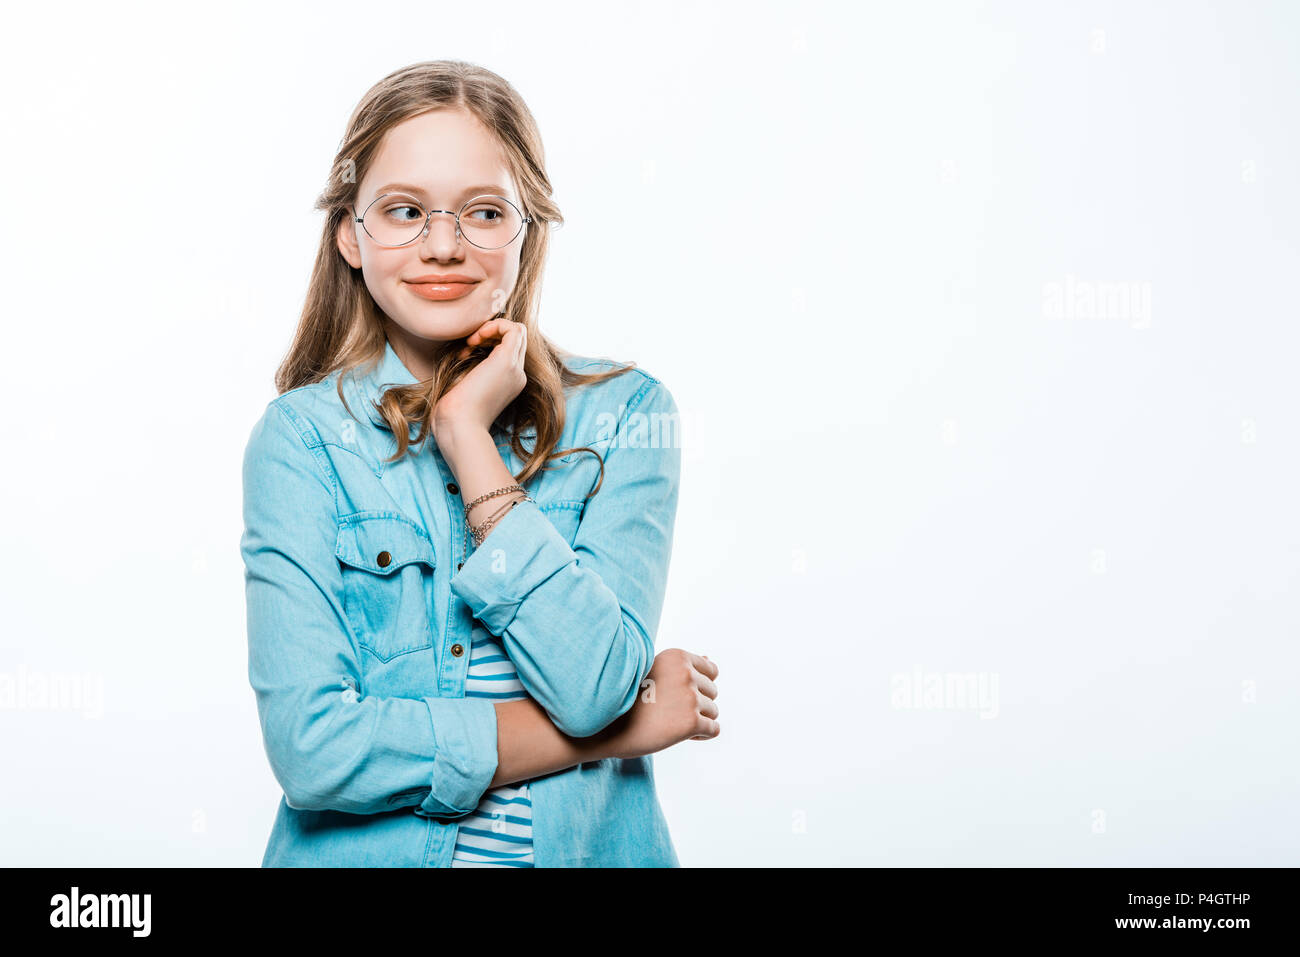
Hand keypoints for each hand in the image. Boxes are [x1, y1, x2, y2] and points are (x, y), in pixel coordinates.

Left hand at [432, 317, 527, 440]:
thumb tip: (464, 354)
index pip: (511, 349)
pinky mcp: (506, 361)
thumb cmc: (455, 413)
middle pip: (516, 339)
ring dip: (492, 328)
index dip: (491, 341)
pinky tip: (474, 339)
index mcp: (510, 382)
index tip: (467, 350)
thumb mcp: (466, 388)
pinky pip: (512, 328)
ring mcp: (515, 368)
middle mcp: (518, 375)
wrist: (459, 426)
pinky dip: (493, 325)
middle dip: (491, 332)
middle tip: (469, 344)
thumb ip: (472, 371)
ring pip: (517, 331)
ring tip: (471, 342)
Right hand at [602, 649, 719, 759]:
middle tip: (669, 712)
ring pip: (713, 711)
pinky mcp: (691, 722)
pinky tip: (681, 736)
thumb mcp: (654, 671)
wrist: (605, 726)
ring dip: (698, 720)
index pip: (711, 670)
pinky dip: (701, 735)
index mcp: (677, 656)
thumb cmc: (628, 699)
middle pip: (713, 691)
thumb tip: (709, 660)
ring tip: (672, 724)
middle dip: (697, 704)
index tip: (677, 696)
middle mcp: (686, 673)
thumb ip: (683, 666)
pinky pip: (713, 729)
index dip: (697, 686)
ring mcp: (690, 698)